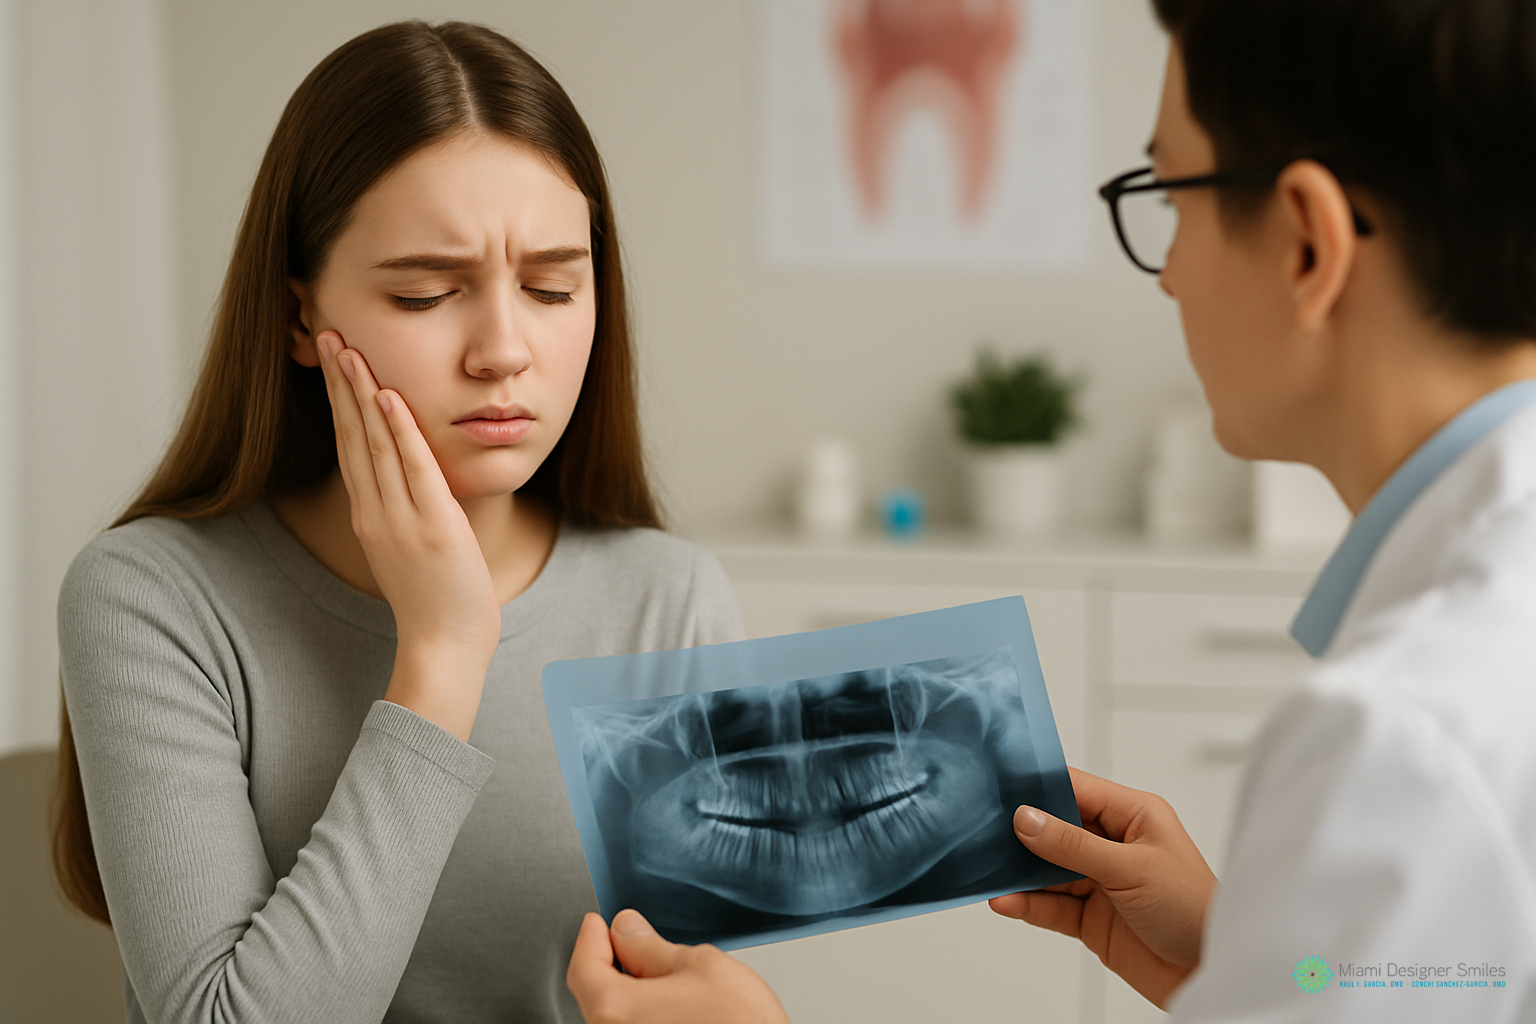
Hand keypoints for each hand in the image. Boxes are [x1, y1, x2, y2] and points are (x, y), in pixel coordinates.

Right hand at [315, 330, 500, 738]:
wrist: (444, 646)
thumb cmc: (436, 601)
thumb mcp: (410, 549)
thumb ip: (403, 513)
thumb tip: (404, 485)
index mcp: (370, 515)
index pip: (349, 445)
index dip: (340, 400)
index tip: (335, 360)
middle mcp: (376, 511)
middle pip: (352, 434)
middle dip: (341, 382)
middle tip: (329, 334)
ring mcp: (401, 517)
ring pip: (375, 442)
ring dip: (363, 392)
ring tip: (350, 348)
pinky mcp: (432, 524)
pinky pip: (413, 468)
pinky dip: (401, 430)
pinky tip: (391, 395)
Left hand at [566, 911, 788, 1023]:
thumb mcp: (701, 966)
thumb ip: (653, 947)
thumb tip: (627, 930)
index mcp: (616, 1010)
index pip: (583, 966)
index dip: (591, 937)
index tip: (597, 922)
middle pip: (595, 993)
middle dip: (611, 961)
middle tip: (629, 937)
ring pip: (614, 1015)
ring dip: (628, 989)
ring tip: (662, 972)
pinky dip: (641, 1013)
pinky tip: (669, 1004)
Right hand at [989, 767, 1216, 1009]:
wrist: (1209, 975)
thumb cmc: (1194, 911)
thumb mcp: (1131, 868)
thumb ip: (1073, 845)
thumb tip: (1027, 819)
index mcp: (1133, 816)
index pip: (1077, 789)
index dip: (1039, 786)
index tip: (1001, 785)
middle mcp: (1114, 844)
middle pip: (1055, 828)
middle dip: (1021, 830)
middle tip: (981, 828)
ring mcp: (1100, 881)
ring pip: (1047, 869)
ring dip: (1018, 872)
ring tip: (986, 870)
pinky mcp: (1090, 918)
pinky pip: (1050, 905)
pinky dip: (1026, 903)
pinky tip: (1005, 901)